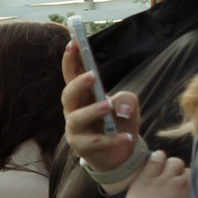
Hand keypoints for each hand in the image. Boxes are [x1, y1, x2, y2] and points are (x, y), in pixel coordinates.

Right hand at [60, 42, 138, 172]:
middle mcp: (73, 111)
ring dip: (92, 110)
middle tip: (93, 76)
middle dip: (77, 85)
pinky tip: (128, 137)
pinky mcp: (82, 147)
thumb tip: (118, 106)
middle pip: (67, 95)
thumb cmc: (118, 124)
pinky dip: (113, 139)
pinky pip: (95, 142)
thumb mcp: (130, 107)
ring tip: (109, 106)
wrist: (119, 154)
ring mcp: (74, 129)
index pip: (71, 75)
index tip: (73, 43)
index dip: (70, 60)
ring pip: (76, 118)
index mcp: (82, 96)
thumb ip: (128, 99)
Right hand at [123, 153, 193, 197]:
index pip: (156, 158)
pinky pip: (194, 182)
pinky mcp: (189, 196)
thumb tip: (147, 178)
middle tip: (171, 176)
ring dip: (185, 176)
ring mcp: (177, 187)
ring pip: (187, 171)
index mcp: (144, 180)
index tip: (160, 162)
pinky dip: (191, 185)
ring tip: (180, 185)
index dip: (159, 158)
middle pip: (174, 162)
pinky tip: (186, 192)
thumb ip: (141, 184)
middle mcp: (161, 180)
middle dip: (174, 167)